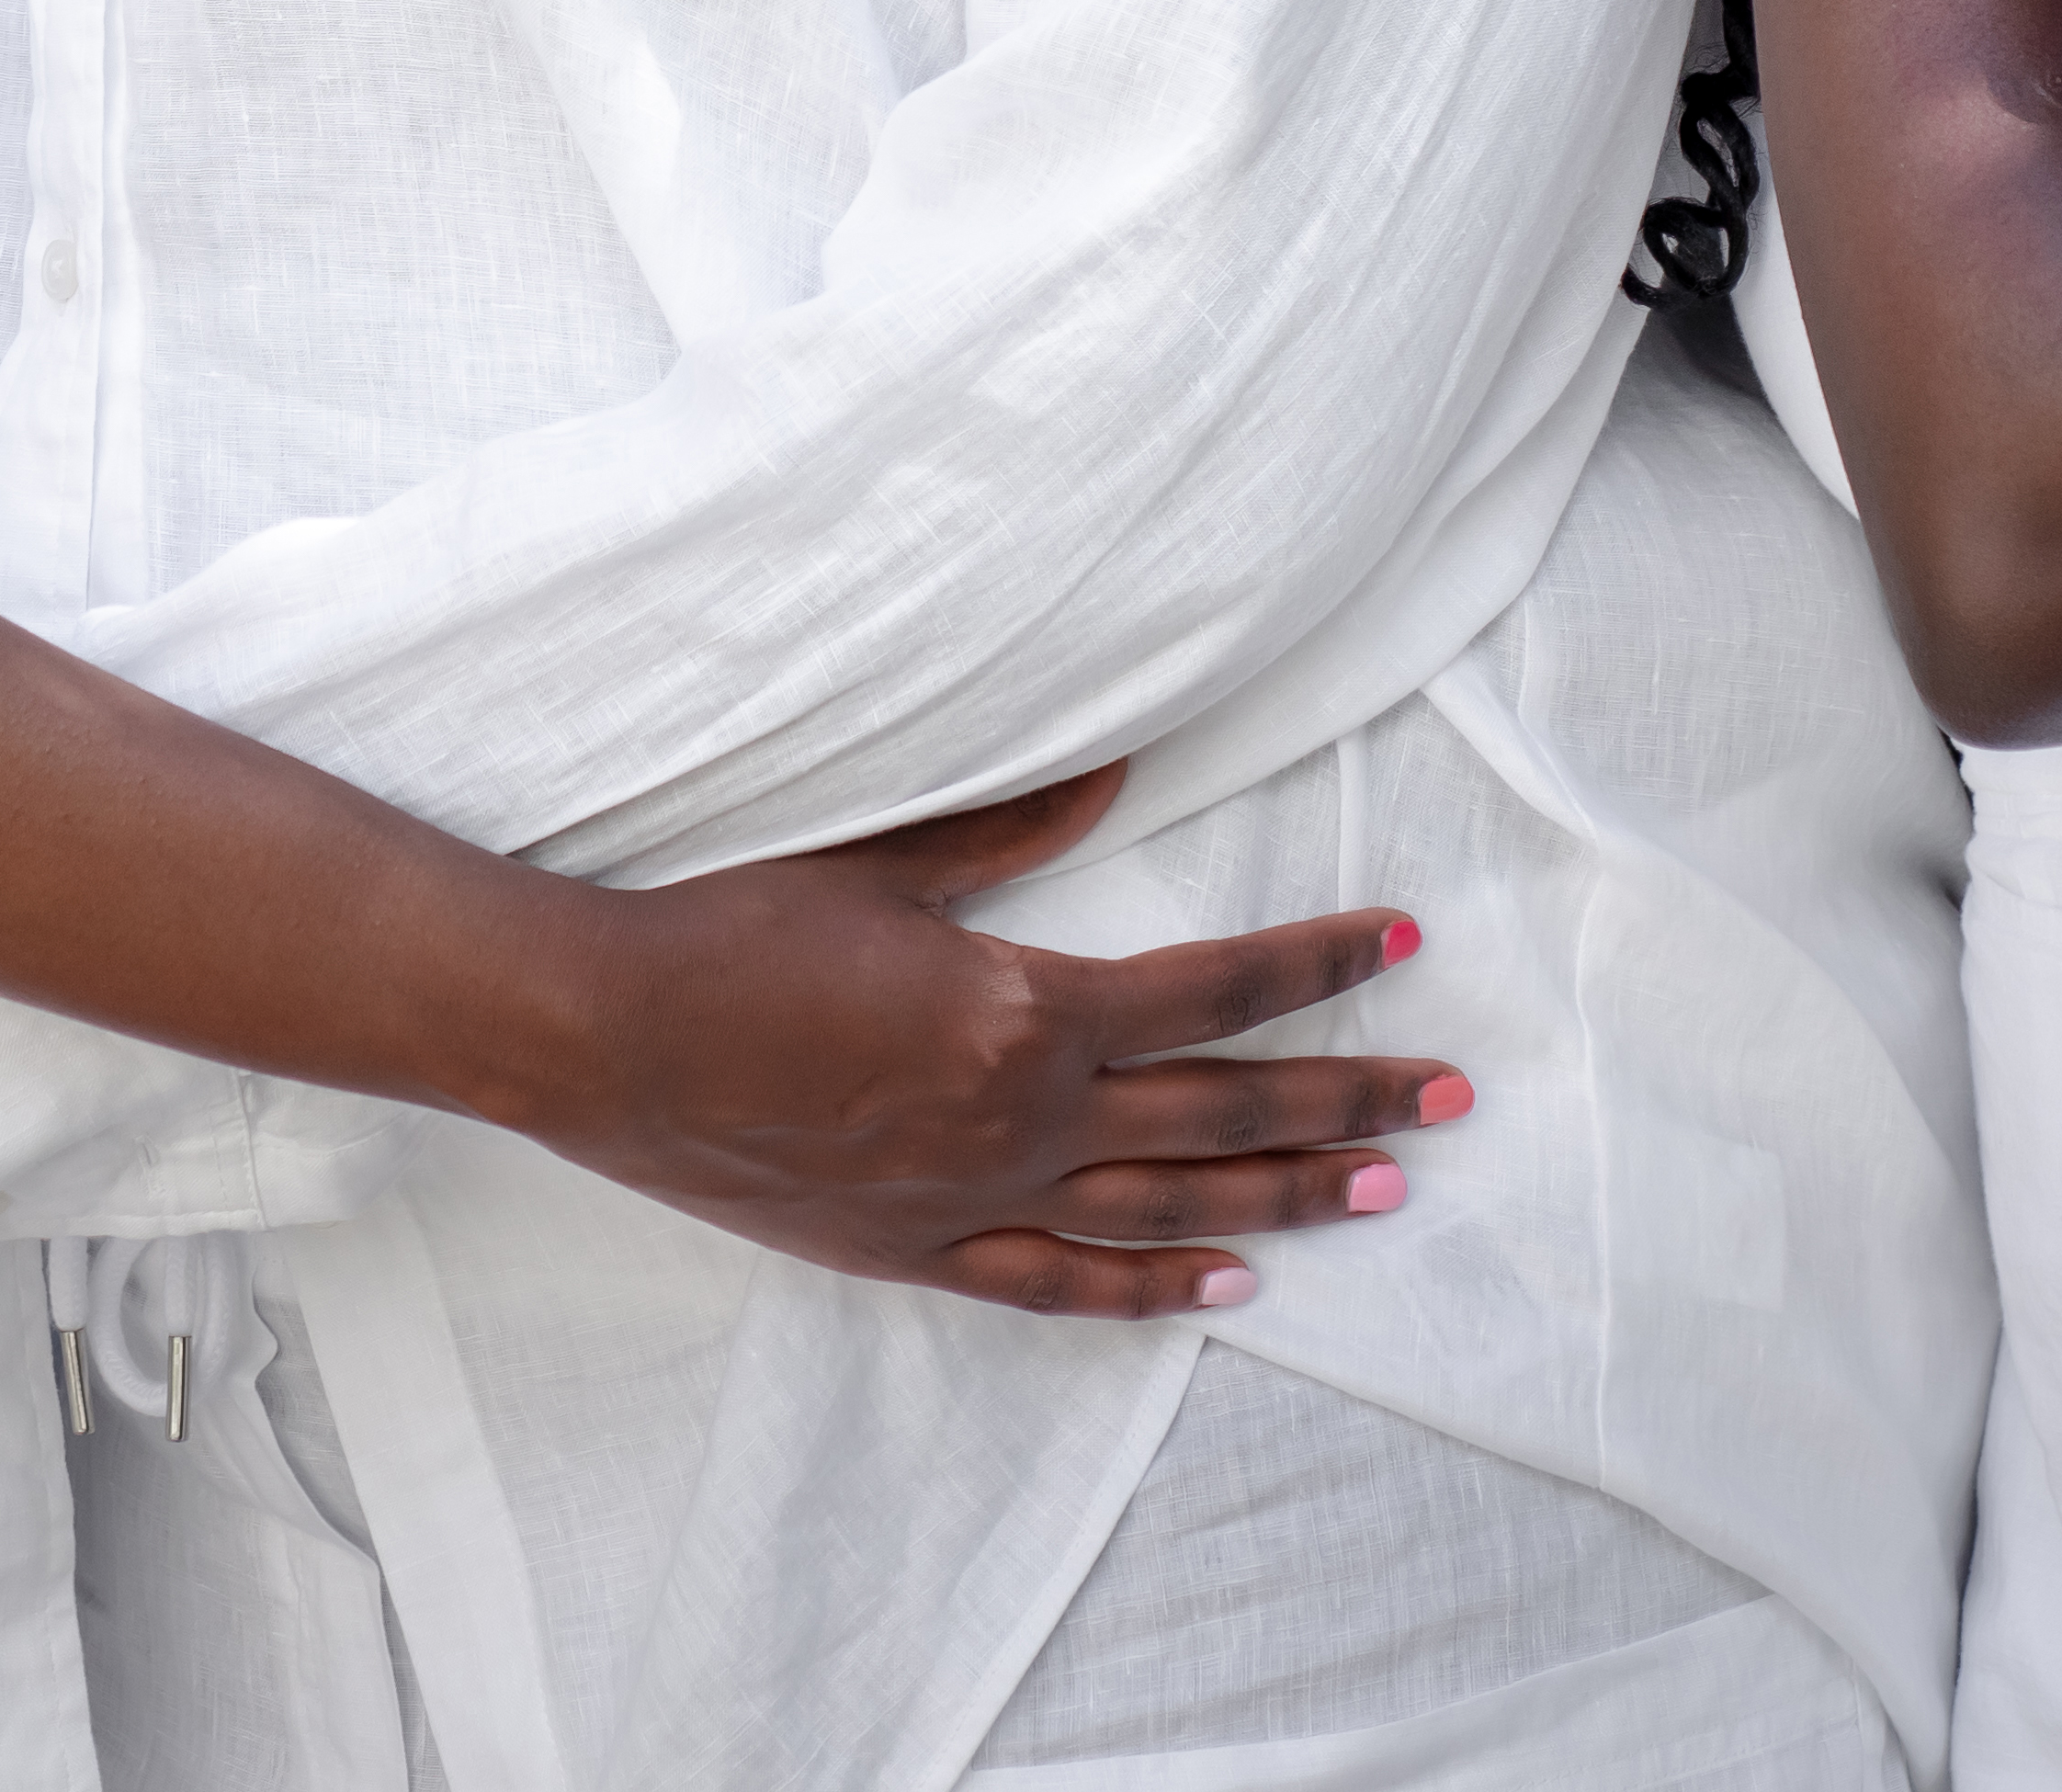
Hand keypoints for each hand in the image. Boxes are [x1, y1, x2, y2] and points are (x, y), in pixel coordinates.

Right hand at [503, 765, 1464, 1320]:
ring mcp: (978, 1197)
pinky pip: (1065, 1284)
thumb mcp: (883, 862)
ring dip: (1287, 1196)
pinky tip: (1230, 1285)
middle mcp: (1023, 1118)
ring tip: (1386, 1192)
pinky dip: (1156, 1288)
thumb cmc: (733, 930)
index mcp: (1024, 1011)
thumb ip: (1012, 829)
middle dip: (1349, 1099)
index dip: (1317, 966)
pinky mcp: (924, 1251)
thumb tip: (1120, 774)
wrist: (609, 1039)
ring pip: (1172, 1204)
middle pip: (1225, 1108)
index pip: (1214, 990)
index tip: (1401, 945)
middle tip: (1452, 1099)